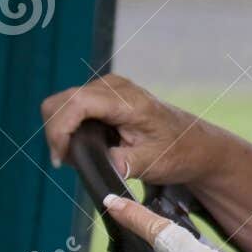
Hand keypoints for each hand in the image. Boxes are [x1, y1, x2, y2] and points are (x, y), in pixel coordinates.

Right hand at [42, 72, 218, 184]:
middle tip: (68, 162)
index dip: (59, 130)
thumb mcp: (151, 163)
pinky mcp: (104, 96)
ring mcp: (107, 88)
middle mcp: (113, 87)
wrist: (195, 144)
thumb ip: (121, 163)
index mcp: (127, 100)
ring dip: (62, 132)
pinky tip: (85, 147)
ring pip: (62, 104)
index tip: (62, 158)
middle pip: (60, 101)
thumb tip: (95, 165)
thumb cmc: (178, 152)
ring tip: (78, 157)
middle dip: (56, 133)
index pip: (76, 103)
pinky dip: (69, 128)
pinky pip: (72, 107)